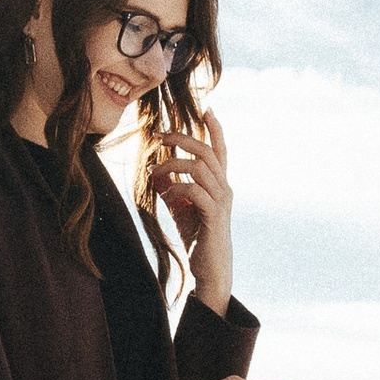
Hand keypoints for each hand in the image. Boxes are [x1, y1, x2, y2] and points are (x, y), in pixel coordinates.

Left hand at [149, 109, 233, 310]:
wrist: (210, 270)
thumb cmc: (198, 238)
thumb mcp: (181, 208)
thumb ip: (173, 188)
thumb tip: (158, 171)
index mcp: (219, 185)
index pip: (219, 150)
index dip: (214, 129)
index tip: (206, 109)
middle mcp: (224, 189)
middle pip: (207, 152)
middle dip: (184, 138)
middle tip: (162, 135)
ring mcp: (221, 201)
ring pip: (199, 167)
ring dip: (173, 164)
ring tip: (155, 171)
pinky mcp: (213, 215)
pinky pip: (194, 190)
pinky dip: (176, 188)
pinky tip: (166, 195)